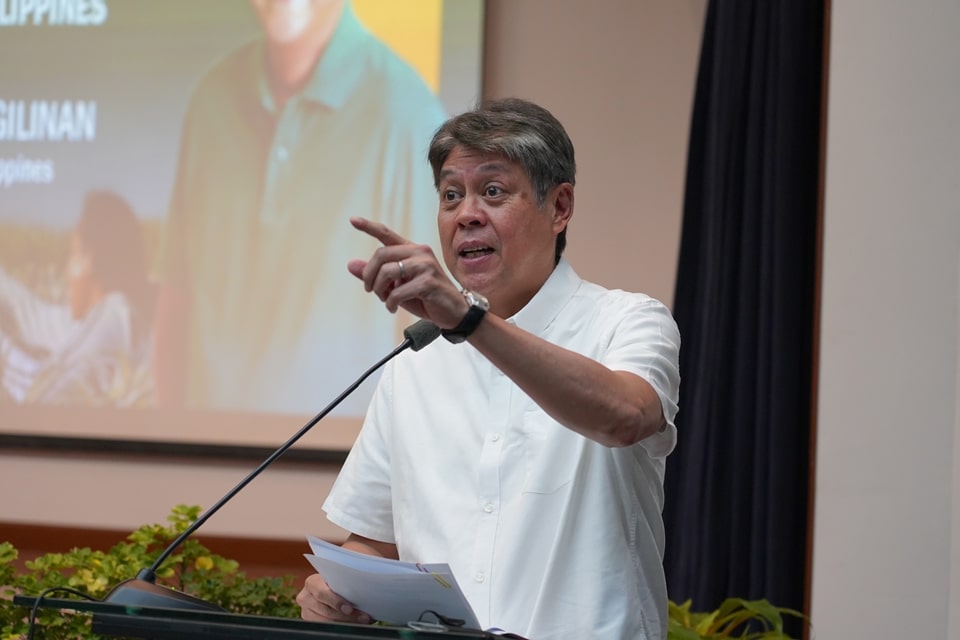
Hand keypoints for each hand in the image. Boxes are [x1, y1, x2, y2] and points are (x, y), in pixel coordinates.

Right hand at [296, 573, 372, 623]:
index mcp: (311, 583)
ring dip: (346, 623)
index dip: (336, 602)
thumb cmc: (336, 580)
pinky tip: (353, 623)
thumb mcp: (337, 577)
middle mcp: (305, 597)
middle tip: (363, 617)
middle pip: (326, 611)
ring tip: (362, 621)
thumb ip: (345, 580)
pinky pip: (326, 627)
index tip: (350, 609)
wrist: (328, 588)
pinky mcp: (310, 621)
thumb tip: (364, 581)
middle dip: (346, 616)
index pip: (322, 593)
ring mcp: (306, 612)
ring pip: (326, 622)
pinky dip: (341, 626)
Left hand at [346, 217, 468, 328]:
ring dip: (380, 290)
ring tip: (385, 300)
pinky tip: (393, 308)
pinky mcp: (429, 281)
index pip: (387, 234)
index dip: (368, 227)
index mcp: (412, 250)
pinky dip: (391, 302)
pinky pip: (398, 291)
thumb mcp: (397, 286)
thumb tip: (350, 265)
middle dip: (369, 275)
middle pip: (381, 254)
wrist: (454, 312)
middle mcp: (419, 252)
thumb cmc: (426, 298)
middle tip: (370, 290)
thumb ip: (376, 275)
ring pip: (387, 272)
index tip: (353, 220)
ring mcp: (426, 265)